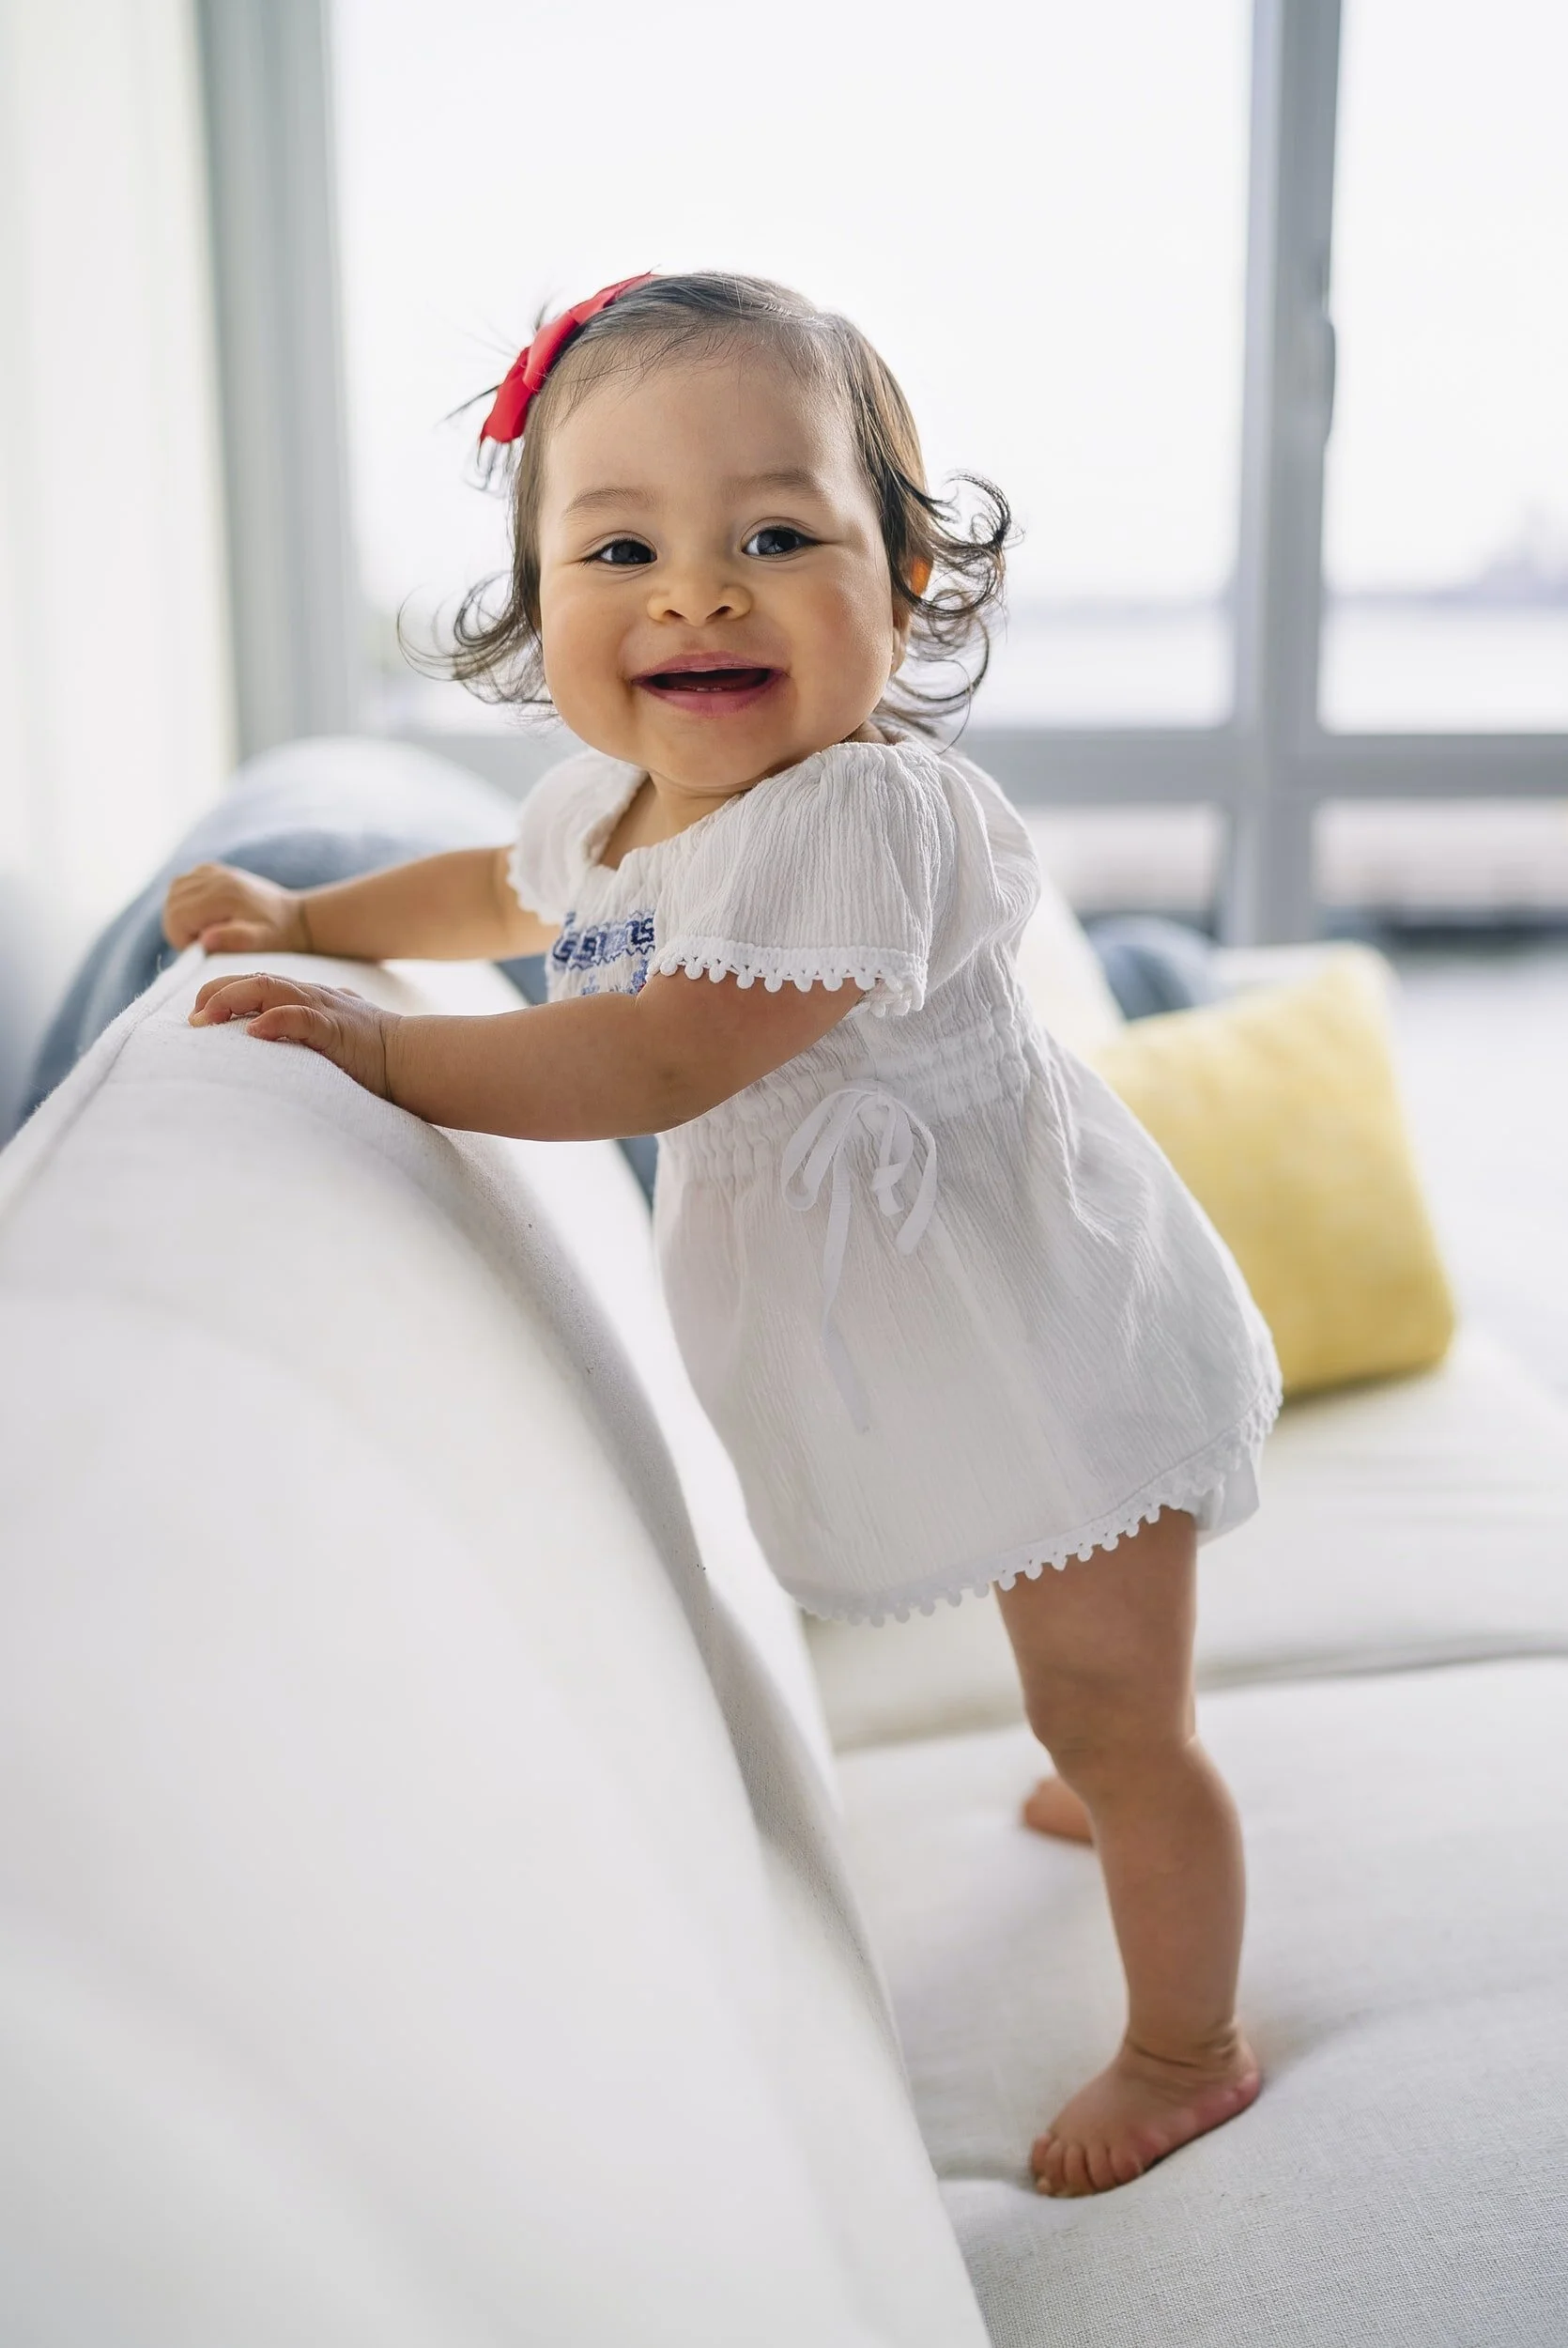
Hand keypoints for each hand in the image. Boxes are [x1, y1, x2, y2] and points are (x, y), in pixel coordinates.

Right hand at [163, 862, 309, 953]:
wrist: (293, 916)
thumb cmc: (276, 934)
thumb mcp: (261, 941)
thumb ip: (235, 940)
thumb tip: (205, 940)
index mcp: (223, 894)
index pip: (177, 918)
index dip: (182, 940)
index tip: (202, 949)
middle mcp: (214, 877)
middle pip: (171, 906)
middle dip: (180, 929)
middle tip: (204, 942)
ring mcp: (211, 870)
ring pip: (173, 893)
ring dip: (181, 915)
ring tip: (205, 929)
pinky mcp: (211, 869)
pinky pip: (182, 883)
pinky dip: (185, 900)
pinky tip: (205, 914)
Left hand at [189, 971, 397, 1098]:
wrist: (412, 1058)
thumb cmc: (370, 1055)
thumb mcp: (327, 1038)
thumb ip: (299, 1034)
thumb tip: (264, 1045)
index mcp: (306, 997)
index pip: (255, 982)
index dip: (222, 992)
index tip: (197, 1017)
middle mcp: (310, 996)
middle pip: (255, 978)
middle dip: (217, 993)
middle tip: (193, 1020)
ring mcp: (323, 1009)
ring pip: (270, 988)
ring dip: (233, 1000)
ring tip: (207, 1019)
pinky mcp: (335, 1029)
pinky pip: (300, 1017)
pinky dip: (274, 1021)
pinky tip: (253, 1032)